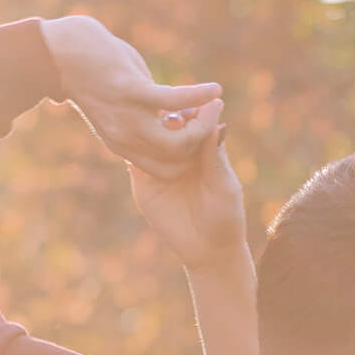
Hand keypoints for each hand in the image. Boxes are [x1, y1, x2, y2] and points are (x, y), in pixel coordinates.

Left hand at [39, 14, 221, 178]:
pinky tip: (215, 89)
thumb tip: (165, 104)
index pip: (164, 169)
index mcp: (121, 143)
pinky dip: (198, 95)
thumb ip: (143, 108)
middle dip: (202, 143)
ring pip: (179, 139)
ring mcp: (128, 116)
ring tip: (217, 104)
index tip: (202, 137)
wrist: (56, 52)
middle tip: (215, 119)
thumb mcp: (118, 100)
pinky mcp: (131, 92)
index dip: (188, 158)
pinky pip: (173, 101)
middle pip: (177, 159)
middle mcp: (125, 137)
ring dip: (205, 122)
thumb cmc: (89, 72)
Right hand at [131, 111, 251, 273]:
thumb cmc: (225, 215)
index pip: (193, 120)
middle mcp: (179, 151)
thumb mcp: (223, 185)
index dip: (190, 111)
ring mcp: (159, 164)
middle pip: (167, 124)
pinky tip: (129, 144)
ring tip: (148, 127)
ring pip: (147, 139)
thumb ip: (215, 156)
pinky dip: (130, 151)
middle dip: (165, 116)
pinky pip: (133, 160)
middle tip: (166, 116)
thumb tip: (216, 123)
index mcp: (202, 147)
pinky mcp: (143, 180)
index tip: (189, 106)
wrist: (207, 249)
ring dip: (146, 130)